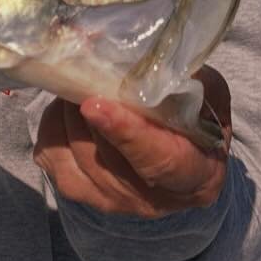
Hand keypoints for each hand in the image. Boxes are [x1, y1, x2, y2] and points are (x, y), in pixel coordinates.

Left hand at [33, 68, 230, 218]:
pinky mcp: (77, 192)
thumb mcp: (209, 100)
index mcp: (193, 176)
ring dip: (69, 113)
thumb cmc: (195, 124)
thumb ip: (188, 83)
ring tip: (79, 84)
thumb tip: (148, 61)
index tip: (95, 104)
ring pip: (75, 152)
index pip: (157, 160)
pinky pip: (51, 155)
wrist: (176, 162)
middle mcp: (151, 199)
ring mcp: (111, 200)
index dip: (125, 133)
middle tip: (83, 72)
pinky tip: (68, 108)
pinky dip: (53, 124)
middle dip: (87, 109)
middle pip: (104, 154)